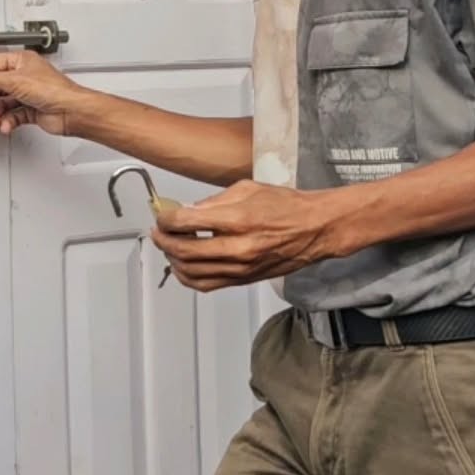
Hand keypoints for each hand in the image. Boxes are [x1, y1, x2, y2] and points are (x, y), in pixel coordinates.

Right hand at [0, 50, 82, 135]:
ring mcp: (27, 94)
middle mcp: (23, 76)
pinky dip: (7, 121)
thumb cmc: (55, 90)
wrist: (72, 111)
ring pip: (2, 103)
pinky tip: (6, 125)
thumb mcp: (15, 81)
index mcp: (21, 61)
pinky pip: (11, 115)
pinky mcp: (30, 110)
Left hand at [150, 180, 341, 291]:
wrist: (315, 228)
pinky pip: (207, 285)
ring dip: (172, 259)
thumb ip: (213, 201)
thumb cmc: (286, 206)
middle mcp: (238, 247)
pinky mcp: (244, 279)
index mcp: (237, 219)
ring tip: (168, 247)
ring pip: (192, 272)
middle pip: (184, 250)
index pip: (186, 222)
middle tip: (159, 231)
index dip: (166, 219)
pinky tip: (182, 266)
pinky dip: (188, 277)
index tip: (162, 215)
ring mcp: (241, 267)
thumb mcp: (246, 189)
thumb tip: (188, 210)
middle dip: (163, 240)